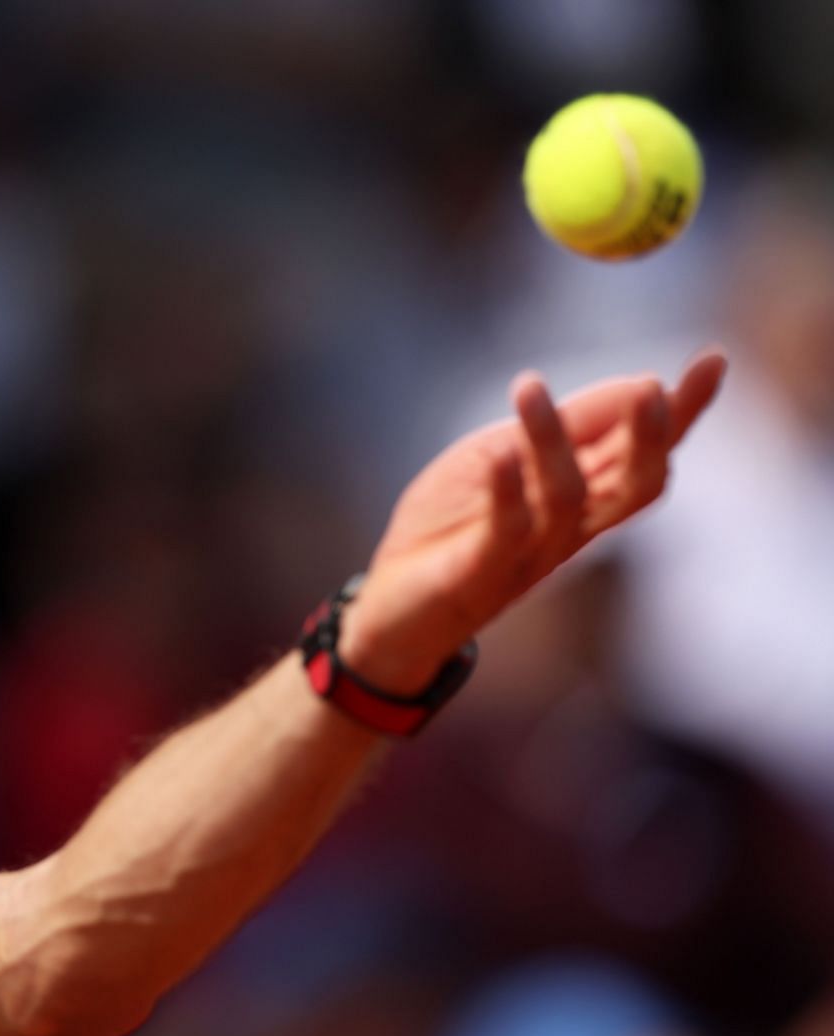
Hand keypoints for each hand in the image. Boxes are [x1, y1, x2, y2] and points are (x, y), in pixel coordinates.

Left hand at [338, 348, 728, 692]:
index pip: (645, 452)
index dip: (682, 411)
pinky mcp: (480, 573)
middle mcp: (570, 528)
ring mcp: (529, 554)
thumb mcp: (503, 455)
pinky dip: (506, 493)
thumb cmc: (450, 525)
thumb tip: (641, 383)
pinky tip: (503, 456)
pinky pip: (505, 533)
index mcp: (583, 496)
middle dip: (650, 438)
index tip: (714, 360)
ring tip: (528, 385)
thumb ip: (565, 427)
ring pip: (567, 499)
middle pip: (635, 487)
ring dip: (550, 440)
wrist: (390, 606)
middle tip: (652, 389)